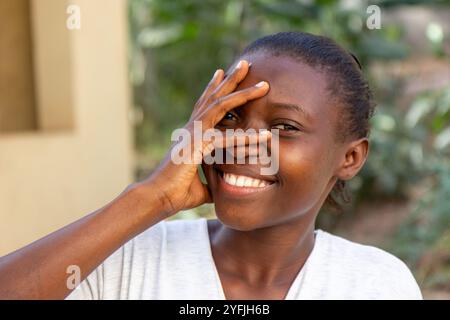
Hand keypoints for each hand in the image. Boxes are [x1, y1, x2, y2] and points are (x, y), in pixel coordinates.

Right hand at [138, 60, 269, 215]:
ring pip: (221, 106)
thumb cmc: (176, 192)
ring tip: (263, 84)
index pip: (204, 105)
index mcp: (191, 134)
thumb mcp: (203, 182)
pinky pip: (227, 137)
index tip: (220, 73)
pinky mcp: (197, 145)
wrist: (157, 198)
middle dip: (230, 79)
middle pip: (213, 97)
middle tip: (244, 63)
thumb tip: (226, 184)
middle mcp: (192, 128)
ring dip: (243, 93)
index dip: (212, 88)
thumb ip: (215, 177)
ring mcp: (193, 134)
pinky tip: (266, 135)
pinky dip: (247, 138)